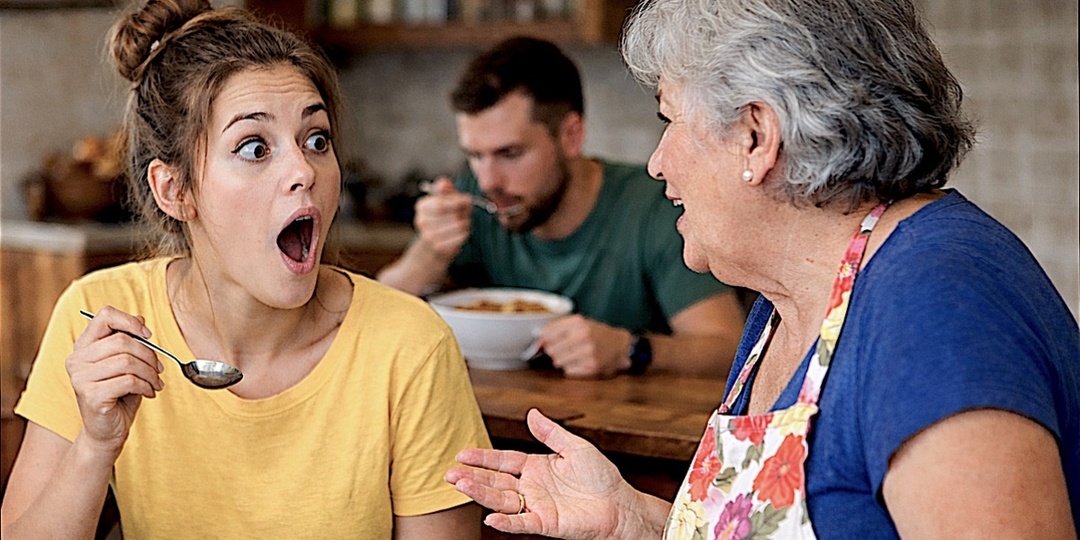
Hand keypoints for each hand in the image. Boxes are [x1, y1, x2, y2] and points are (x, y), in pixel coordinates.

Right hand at [65, 306, 163, 457]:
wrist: (107, 432)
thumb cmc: (119, 395)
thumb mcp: (126, 365)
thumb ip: (130, 342)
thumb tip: (140, 318)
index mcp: (84, 346)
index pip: (104, 316)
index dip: (130, 321)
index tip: (148, 335)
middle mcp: (77, 360)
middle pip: (122, 341)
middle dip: (148, 355)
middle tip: (158, 369)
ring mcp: (80, 378)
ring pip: (127, 361)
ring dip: (150, 373)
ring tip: (154, 383)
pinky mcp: (90, 395)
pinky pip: (128, 381)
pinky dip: (146, 386)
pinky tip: (148, 393)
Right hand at [413, 176, 472, 261]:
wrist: (432, 244)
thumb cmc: (441, 218)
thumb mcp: (441, 200)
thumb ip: (445, 190)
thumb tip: (444, 182)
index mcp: (421, 206)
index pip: (441, 203)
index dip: (458, 201)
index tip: (467, 199)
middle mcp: (421, 221)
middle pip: (451, 214)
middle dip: (463, 211)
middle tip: (468, 211)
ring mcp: (429, 236)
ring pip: (458, 225)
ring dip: (466, 222)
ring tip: (465, 221)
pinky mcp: (439, 247)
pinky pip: (460, 237)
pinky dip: (465, 233)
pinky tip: (462, 231)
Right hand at [446, 409, 636, 539]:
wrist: (620, 504)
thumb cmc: (601, 477)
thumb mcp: (575, 447)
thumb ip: (551, 433)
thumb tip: (531, 413)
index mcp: (536, 467)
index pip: (503, 460)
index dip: (483, 458)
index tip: (462, 454)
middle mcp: (532, 487)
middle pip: (496, 481)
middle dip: (473, 477)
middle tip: (450, 473)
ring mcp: (537, 506)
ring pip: (502, 500)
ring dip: (481, 494)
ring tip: (460, 486)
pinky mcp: (546, 524)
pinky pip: (522, 523)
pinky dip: (506, 521)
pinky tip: (490, 517)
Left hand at [537, 315, 632, 377]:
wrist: (619, 345)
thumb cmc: (595, 333)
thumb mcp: (578, 323)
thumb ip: (557, 328)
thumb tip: (538, 339)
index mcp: (578, 322)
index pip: (547, 333)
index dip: (544, 339)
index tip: (545, 340)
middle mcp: (583, 336)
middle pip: (551, 349)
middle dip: (555, 350)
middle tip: (565, 347)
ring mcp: (588, 352)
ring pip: (558, 361)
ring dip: (563, 359)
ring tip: (575, 354)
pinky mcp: (591, 367)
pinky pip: (568, 371)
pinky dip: (572, 368)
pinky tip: (581, 361)